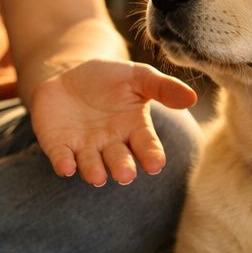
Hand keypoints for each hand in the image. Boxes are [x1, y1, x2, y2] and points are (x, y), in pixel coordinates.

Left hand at [30, 60, 196, 186]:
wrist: (70, 75)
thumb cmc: (109, 79)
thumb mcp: (137, 76)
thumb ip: (162, 87)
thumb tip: (192, 97)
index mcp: (134, 129)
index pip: (146, 145)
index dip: (151, 155)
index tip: (155, 163)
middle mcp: (111, 144)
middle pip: (119, 160)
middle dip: (122, 168)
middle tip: (125, 175)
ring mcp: (84, 146)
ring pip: (91, 164)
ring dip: (94, 171)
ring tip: (98, 177)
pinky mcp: (59, 145)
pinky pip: (62, 157)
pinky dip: (64, 163)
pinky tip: (66, 168)